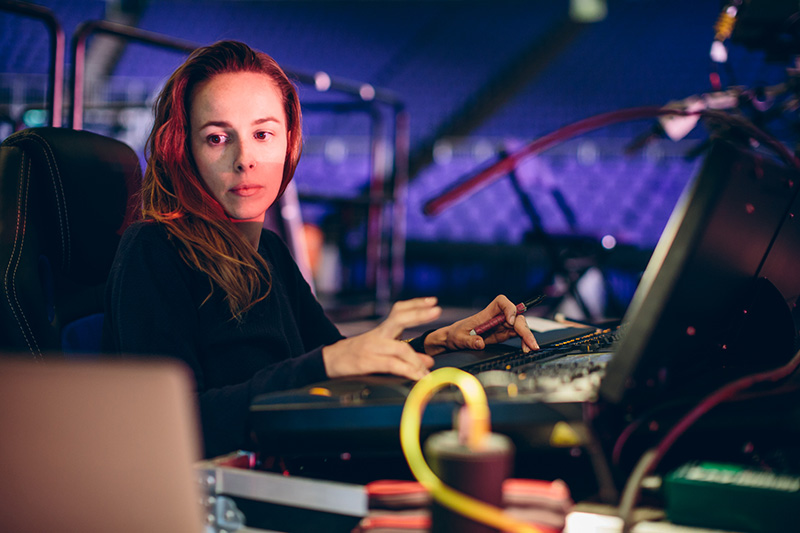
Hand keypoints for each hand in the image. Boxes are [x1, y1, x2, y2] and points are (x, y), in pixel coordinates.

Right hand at [322, 297, 441, 380]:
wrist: (329, 361)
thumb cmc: (357, 355)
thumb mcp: (381, 351)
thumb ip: (406, 355)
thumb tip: (429, 361)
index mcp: (381, 330)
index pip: (399, 310)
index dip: (416, 304)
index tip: (432, 301)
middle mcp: (377, 335)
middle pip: (398, 318)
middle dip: (419, 314)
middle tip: (437, 311)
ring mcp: (372, 348)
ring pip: (400, 349)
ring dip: (418, 360)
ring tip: (428, 369)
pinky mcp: (367, 362)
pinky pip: (392, 365)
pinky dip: (408, 371)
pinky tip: (418, 376)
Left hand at [423, 294, 538, 355]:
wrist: (453, 340)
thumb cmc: (455, 334)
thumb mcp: (459, 339)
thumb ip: (469, 341)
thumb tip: (480, 343)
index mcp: (485, 314)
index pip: (501, 302)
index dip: (509, 308)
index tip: (509, 321)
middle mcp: (496, 317)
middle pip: (515, 316)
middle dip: (524, 328)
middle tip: (530, 343)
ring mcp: (501, 326)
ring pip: (519, 325)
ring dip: (527, 336)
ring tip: (531, 348)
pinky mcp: (503, 334)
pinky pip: (517, 335)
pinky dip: (524, 341)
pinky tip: (526, 349)